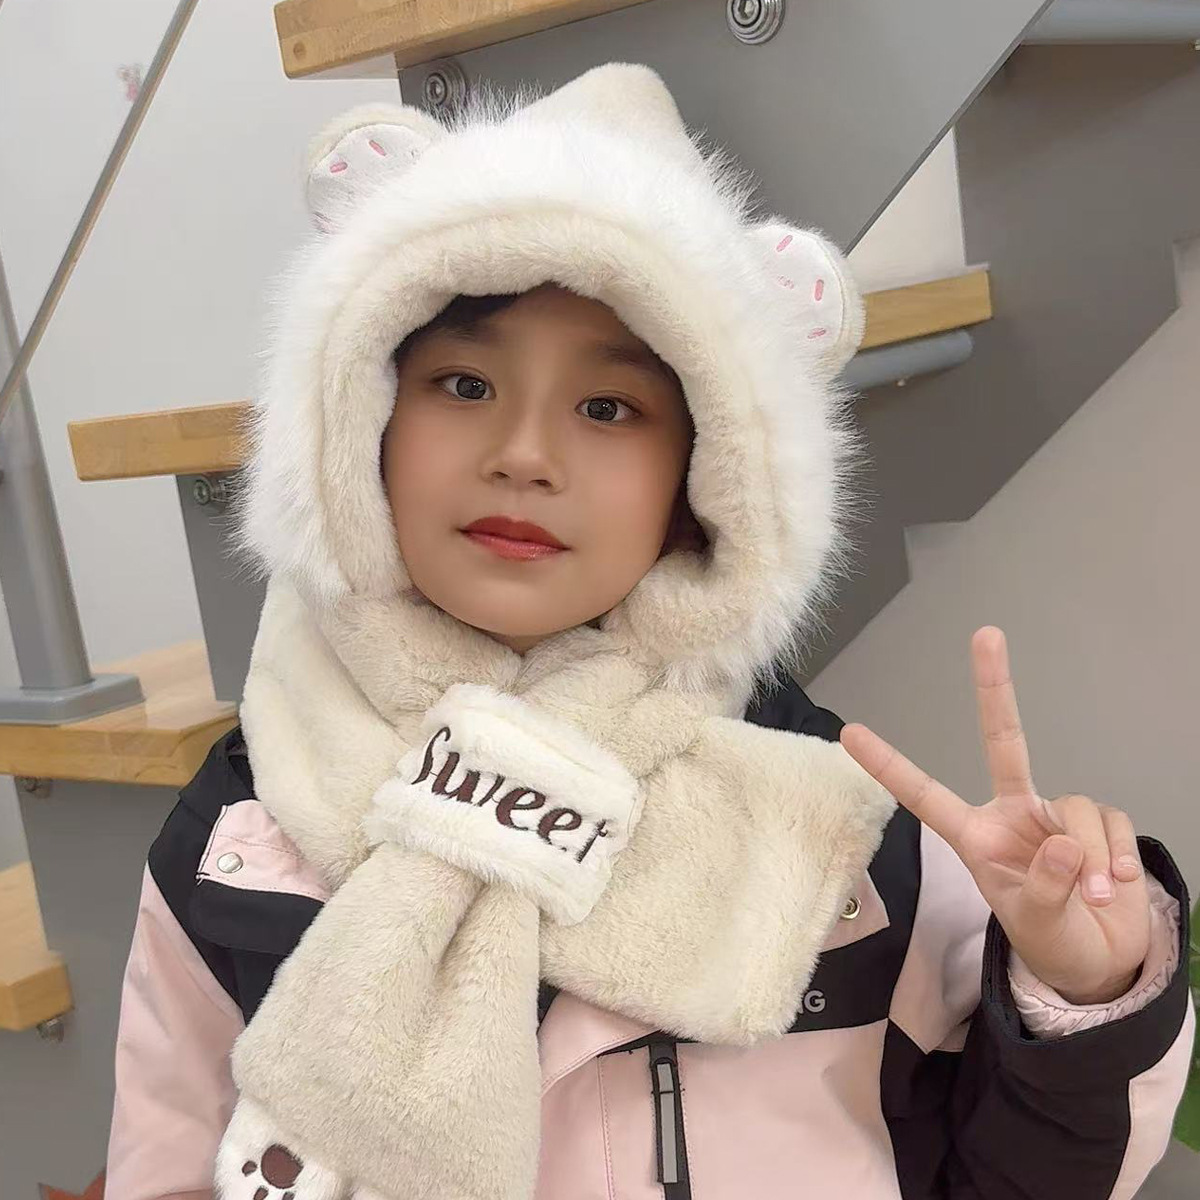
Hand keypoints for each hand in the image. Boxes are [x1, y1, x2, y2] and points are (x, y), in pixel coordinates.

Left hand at [839, 626, 1150, 1005]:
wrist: (1101, 961)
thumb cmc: (1052, 940)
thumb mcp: (1038, 922)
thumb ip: (1047, 886)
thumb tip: (1065, 844)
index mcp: (976, 836)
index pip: (925, 794)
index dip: (889, 765)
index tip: (850, 732)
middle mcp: (1014, 814)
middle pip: (1004, 741)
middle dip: (996, 688)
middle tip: (986, 635)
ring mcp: (1056, 815)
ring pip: (1077, 808)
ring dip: (1095, 858)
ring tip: (1097, 898)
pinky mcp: (1100, 823)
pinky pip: (1112, 825)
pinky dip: (1120, 859)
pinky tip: (1118, 888)